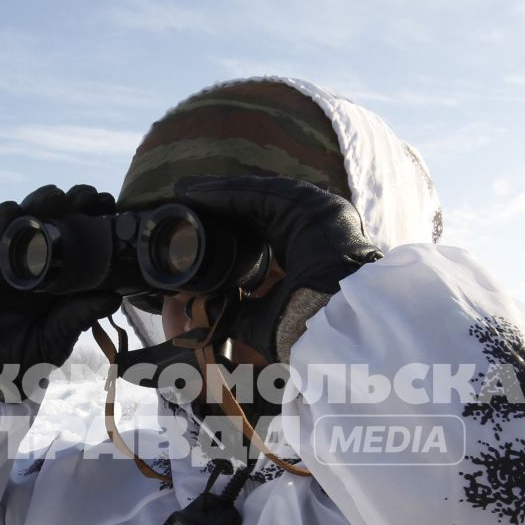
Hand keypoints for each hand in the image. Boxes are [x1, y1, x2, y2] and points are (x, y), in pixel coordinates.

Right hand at [0, 185, 122, 369]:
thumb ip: (78, 318)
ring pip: (23, 222)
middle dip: (72, 205)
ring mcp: (5, 260)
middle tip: (90, 196)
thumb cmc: (21, 357)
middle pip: (54, 223)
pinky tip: (10, 212)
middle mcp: (35, 261)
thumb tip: (114, 297)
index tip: (111, 208)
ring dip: (38, 205)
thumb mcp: (56, 340)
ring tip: (55, 196)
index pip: (80, 240)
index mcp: (60, 276)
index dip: (94, 221)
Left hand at [175, 175, 380, 362]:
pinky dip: (230, 192)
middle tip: (186, 195)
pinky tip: (203, 191)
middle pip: (258, 206)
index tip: (197, 220)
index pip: (260, 230)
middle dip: (221, 201)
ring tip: (188, 189)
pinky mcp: (316, 207)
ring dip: (221, 192)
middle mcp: (314, 230)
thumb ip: (235, 313)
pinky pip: (263, 194)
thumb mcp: (260, 321)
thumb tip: (203, 310)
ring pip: (260, 195)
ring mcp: (319, 215)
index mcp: (305, 256)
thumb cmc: (307, 334)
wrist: (337, 334)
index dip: (229, 222)